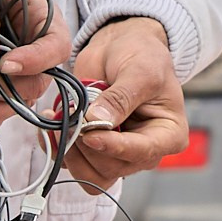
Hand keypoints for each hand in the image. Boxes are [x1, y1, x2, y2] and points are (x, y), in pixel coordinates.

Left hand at [63, 16, 188, 191]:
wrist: (120, 46)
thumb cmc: (142, 56)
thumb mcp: (140, 71)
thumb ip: (121, 97)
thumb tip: (98, 121)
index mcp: (168, 136)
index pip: (143, 153)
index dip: (114, 148)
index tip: (90, 135)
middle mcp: (143, 150)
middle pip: (113, 169)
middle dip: (88, 146)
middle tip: (74, 117)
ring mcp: (116, 152)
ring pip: (90, 174)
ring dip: (70, 151)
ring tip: (60, 119)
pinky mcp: (92, 148)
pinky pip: (71, 163)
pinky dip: (57, 147)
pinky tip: (53, 122)